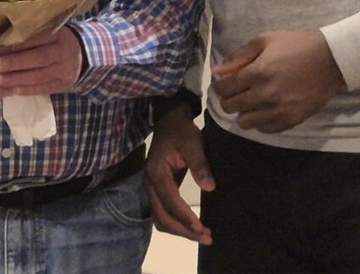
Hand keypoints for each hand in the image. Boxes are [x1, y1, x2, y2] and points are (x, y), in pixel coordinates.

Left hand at [0, 26, 83, 95]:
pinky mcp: (64, 85)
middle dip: (16, 63)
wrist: (85, 55)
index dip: (20, 44)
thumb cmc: (59, 40)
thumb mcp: (51, 31)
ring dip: (18, 79)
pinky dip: (28, 90)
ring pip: (40, 76)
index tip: (1, 48)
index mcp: (60, 35)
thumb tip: (5, 41)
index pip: (39, 39)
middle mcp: (65, 52)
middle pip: (39, 58)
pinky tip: (14, 90)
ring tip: (0, 79)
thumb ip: (33, 35)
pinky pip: (44, 88)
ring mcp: (66, 71)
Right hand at [144, 102, 214, 243]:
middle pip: (162, 216)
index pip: (170, 201)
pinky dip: (176, 223)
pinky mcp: (157, 190)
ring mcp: (151, 188)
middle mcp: (149, 183)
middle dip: (183, 230)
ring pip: (160, 218)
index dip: (185, 217)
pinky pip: (162, 213)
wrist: (169, 121)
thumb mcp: (193, 143)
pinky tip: (191, 227)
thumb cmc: (181, 132)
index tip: (201, 228)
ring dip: (179, 230)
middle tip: (206, 237)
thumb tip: (209, 187)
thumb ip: (200, 165)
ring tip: (202, 236)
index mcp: (156, 172)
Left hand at [212, 31, 345, 132]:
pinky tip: (265, 110)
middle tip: (236, 93)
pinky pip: (265, 130)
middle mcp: (265, 95)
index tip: (224, 84)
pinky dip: (260, 122)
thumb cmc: (296, 46)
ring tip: (251, 103)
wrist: (331, 61)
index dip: (220, 87)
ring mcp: (278, 111)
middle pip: (231, 107)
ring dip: (243, 113)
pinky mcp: (291, 121)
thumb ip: (239, 56)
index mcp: (257, 73)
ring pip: (245, 123)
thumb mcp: (265, 40)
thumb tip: (218, 72)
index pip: (224, 89)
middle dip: (228, 99)